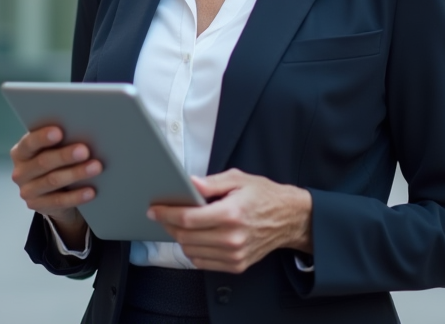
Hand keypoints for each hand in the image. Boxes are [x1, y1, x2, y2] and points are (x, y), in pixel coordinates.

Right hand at [9, 126, 102, 248]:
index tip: (59, 132)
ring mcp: (27, 191)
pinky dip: (77, 196)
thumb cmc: (53, 163)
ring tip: (95, 167)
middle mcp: (20, 172)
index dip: (42, 137)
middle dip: (65, 156)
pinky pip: (59, 201)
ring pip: (53, 181)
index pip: (29, 143)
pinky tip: (91, 191)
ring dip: (76, 173)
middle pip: (43, 162)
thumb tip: (81, 132)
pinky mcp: (37, 206)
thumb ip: (58, 143)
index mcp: (21, 152)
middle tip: (84, 151)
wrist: (50, 193)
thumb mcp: (50, 151)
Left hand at [148, 169, 312, 273]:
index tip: (154, 210)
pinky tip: (194, 238)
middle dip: (169, 224)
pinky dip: (193, 251)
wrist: (289, 218)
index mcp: (231, 213)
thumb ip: (211, 183)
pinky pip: (203, 263)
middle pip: (186, 236)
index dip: (166, 214)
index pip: (188, 218)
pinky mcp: (237, 264)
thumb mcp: (239, 179)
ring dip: (180, 238)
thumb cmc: (264, 196)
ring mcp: (234, 254)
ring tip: (179, 225)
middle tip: (162, 215)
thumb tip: (189, 184)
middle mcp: (232, 237)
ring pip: (191, 251)